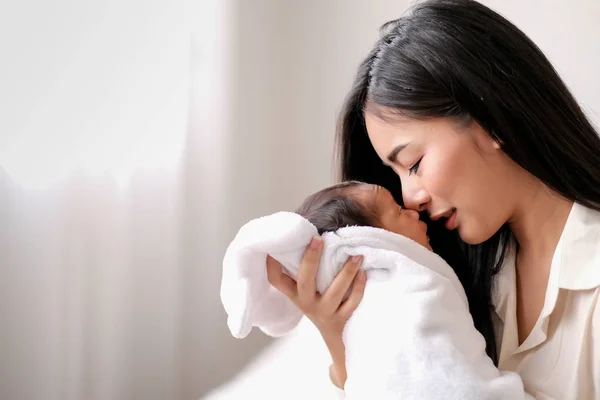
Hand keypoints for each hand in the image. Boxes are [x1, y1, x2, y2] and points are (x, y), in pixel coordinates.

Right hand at [266, 236, 365, 388]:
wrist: (334, 337)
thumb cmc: (319, 304)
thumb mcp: (306, 292)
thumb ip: (304, 271)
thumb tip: (309, 235)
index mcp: (295, 294)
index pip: (276, 280)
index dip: (272, 264)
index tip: (273, 246)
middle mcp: (306, 303)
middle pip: (305, 281)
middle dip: (311, 260)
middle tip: (318, 240)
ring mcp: (325, 312)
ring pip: (335, 292)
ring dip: (346, 272)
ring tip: (356, 256)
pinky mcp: (342, 319)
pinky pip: (352, 302)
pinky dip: (359, 287)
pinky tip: (364, 273)